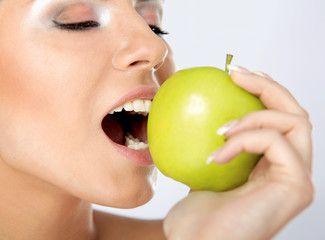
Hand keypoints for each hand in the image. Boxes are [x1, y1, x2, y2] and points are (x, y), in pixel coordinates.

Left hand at [163, 66, 313, 239]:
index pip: (281, 118)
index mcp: (273, 165)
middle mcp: (292, 169)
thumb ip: (215, 142)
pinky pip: (276, 142)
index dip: (264, 90)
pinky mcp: (297, 185)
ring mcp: (298, 177)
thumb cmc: (198, 214)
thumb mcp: (205, 166)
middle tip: (235, 73)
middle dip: (267, 86)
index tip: (235, 74)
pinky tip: (217, 154)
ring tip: (221, 129)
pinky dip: (244, 139)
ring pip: (295, 121)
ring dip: (254, 115)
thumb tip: (199, 109)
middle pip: (296, 112)